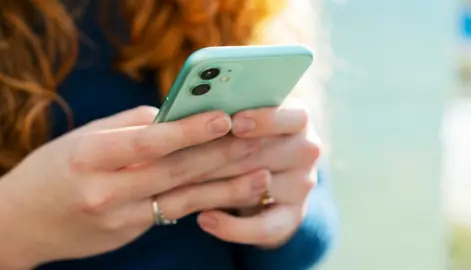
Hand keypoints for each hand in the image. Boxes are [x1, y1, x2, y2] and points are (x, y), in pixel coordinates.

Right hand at [0, 106, 270, 268]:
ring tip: (262, 175)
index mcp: (89, 155)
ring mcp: (119, 217)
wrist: (23, 221)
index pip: (148, 141)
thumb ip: (131, 126)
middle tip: (258, 139)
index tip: (224, 118)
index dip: (188, 130)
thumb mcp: (85, 137)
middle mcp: (105, 189)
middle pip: (174, 170)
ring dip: (226, 186)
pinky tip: (235, 194)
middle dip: (220, 155)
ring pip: (183, 198)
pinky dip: (208, 202)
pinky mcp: (131, 231)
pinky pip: (175, 212)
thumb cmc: (55, 168)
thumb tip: (178, 115)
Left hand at [197, 104, 321, 247]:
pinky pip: (266, 228)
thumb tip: (189, 108)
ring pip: (261, 188)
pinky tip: (204, 219)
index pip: (293, 116)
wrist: (262, 167)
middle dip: (222, 157)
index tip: (233, 123)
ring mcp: (302, 184)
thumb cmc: (242, 133)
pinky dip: (233, 228)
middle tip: (184, 159)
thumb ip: (226, 112)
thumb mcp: (240, 116)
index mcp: (298, 118)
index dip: (264, 120)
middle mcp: (307, 151)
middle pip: (270, 153)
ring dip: (219, 189)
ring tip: (183, 188)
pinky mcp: (293, 215)